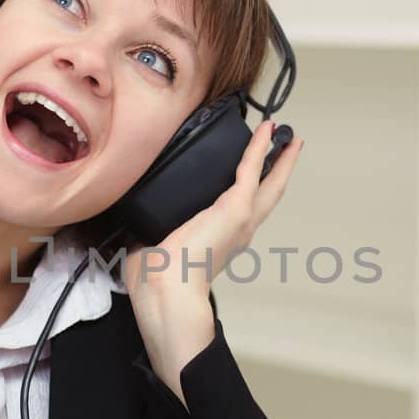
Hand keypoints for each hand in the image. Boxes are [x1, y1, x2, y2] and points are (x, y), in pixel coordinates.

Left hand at [122, 120, 301, 405]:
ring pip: (270, 184)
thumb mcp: (149, 247)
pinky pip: (252, 169)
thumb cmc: (157, 281)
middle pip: (269, 195)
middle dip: (280, 171)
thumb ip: (145, 231)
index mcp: (220, 241)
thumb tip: (129, 219)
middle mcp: (238, 231)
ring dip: (280, 159)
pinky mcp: (236, 208)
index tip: (254, 175)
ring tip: (287, 136)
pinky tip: (266, 128)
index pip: (241, 210)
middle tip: (289, 147)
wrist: (166, 289)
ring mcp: (241, 220)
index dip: (250, 190)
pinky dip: (259, 147)